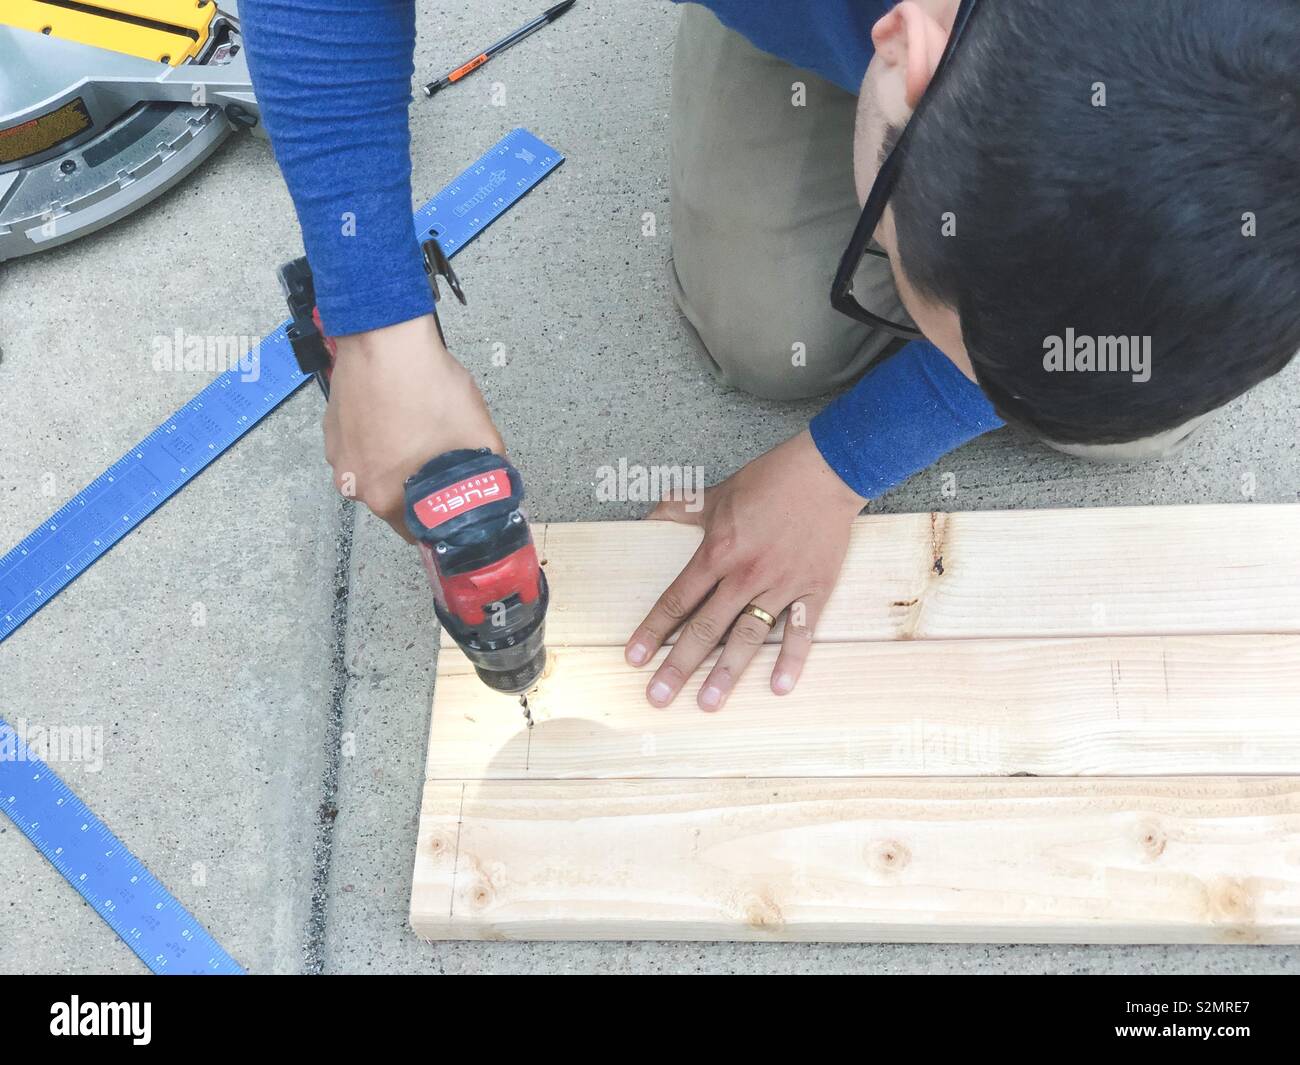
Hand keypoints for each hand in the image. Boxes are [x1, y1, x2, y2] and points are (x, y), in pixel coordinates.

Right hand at [324, 315, 504, 540]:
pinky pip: (362, 448)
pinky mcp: (331, 430)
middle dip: (420, 489)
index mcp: (386, 497)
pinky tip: (399, 415)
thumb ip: (491, 472)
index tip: (453, 506)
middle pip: (396, 502)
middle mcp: (355, 484)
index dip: (440, 521)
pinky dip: (380, 440)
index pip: (418, 533)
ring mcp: (339, 456)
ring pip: (378, 473)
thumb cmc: (426, 386)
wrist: (386, 338)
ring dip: (398, 463)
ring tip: (420, 430)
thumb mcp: (479, 434)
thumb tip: (498, 488)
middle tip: (441, 458)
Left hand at [624, 430, 866, 709]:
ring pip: (747, 638)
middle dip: (678, 666)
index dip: (653, 630)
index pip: (677, 600)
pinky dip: (791, 660)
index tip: (635, 658)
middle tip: (658, 696)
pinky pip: (801, 632)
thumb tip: (648, 516)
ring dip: (726, 673)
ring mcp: (780, 586)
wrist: (826, 472)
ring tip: (708, 703)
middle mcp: (744, 575)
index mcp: (718, 552)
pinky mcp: (814, 589)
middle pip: (704, 629)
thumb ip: (681, 508)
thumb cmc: (771, 481)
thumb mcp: (718, 492)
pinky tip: (779, 688)